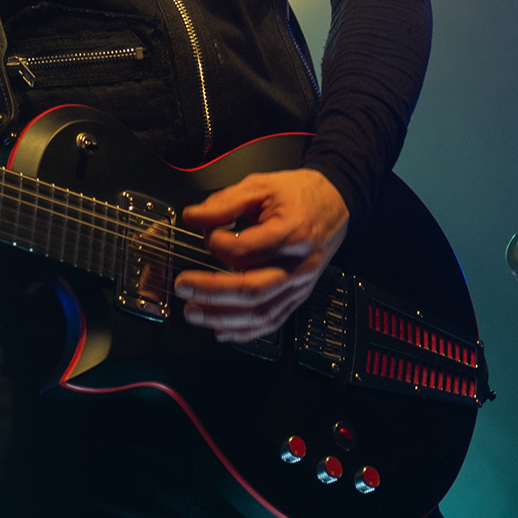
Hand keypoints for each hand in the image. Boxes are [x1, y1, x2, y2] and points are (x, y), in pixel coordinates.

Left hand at [174, 169, 349, 342]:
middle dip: (212, 292)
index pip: (248, 249)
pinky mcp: (299, 295)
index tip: (206, 235)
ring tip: (193, 312)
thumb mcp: (260, 186)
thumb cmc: (297, 194)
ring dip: (224, 317)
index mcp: (290, 232)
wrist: (335, 204)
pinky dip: (246, 331)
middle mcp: (298, 265)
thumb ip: (225, 202)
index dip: (219, 245)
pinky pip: (273, 321)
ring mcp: (300, 284)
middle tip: (182, 286)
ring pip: (261, 311)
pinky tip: (221, 331)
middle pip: (253, 288)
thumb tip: (192, 217)